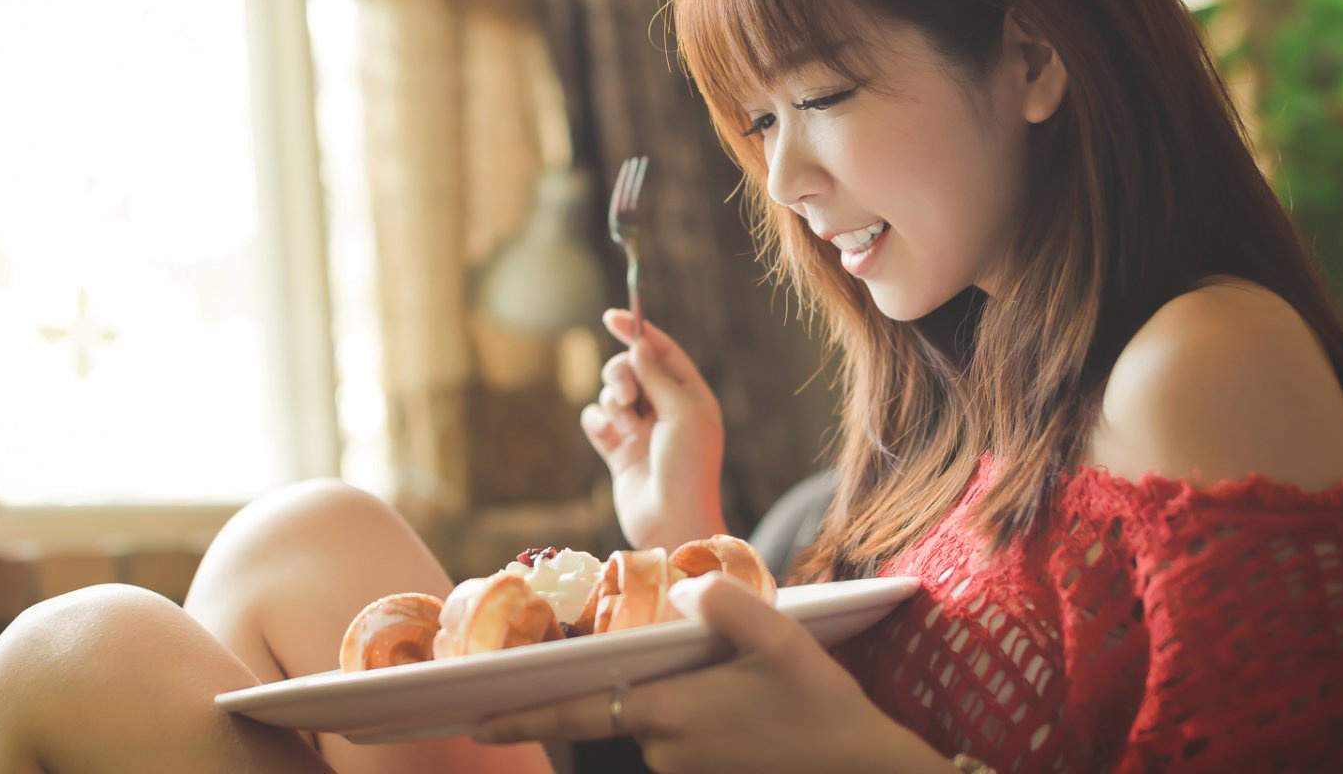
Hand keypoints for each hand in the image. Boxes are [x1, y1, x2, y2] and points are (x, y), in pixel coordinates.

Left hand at [472, 574, 947, 773]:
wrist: (872, 772)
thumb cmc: (823, 706)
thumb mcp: (778, 635)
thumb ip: (720, 601)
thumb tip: (676, 588)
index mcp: (666, 711)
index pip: (571, 710)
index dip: (517, 712)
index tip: (471, 716)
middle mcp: (663, 749)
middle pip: (612, 711)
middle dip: (595, 695)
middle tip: (585, 686)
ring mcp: (685, 771)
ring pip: (653, 725)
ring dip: (669, 703)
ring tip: (738, 686)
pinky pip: (682, 743)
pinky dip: (695, 721)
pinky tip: (748, 709)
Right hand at [581, 310, 725, 549]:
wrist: (672, 522)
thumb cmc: (688, 468)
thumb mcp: (682, 413)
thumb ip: (658, 375)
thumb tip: (639, 344)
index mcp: (690, 396)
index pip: (662, 352)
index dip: (638, 332)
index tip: (612, 316)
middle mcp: (665, 410)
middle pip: (631, 369)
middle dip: (622, 376)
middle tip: (628, 398)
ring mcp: (640, 430)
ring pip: (611, 393)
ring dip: (613, 403)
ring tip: (627, 428)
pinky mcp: (618, 450)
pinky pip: (596, 420)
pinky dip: (598, 423)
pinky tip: (608, 438)